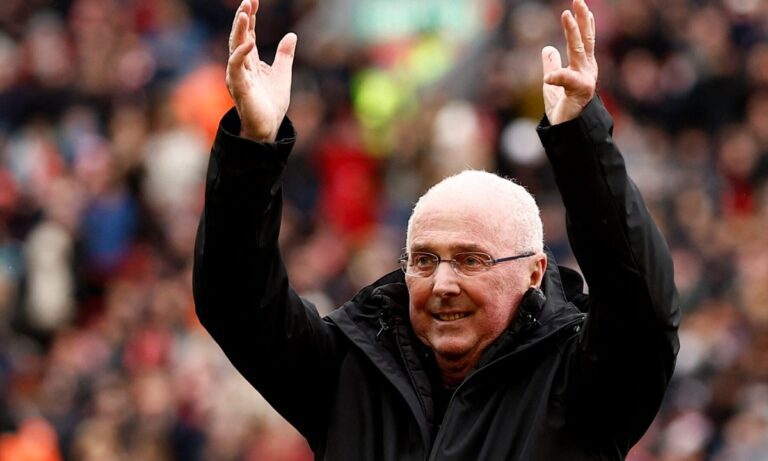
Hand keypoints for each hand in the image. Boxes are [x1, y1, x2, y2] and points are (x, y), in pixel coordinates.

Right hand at [227, 0, 296, 141]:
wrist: (268, 129)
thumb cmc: (272, 104)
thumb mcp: (283, 74)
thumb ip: (285, 56)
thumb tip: (292, 35)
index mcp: (251, 62)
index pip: (249, 35)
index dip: (251, 19)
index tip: (254, 1)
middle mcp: (242, 66)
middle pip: (239, 37)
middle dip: (243, 19)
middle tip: (248, 1)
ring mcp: (238, 76)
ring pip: (235, 48)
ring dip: (239, 30)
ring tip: (244, 13)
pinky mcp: (239, 87)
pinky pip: (236, 67)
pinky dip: (241, 54)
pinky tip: (249, 42)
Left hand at [541, 0, 597, 124]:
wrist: (569, 132)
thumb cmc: (563, 109)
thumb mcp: (553, 83)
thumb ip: (552, 65)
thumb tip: (547, 48)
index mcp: (582, 67)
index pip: (583, 40)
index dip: (582, 23)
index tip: (579, 6)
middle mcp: (587, 70)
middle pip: (584, 40)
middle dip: (582, 19)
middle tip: (578, 0)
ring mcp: (585, 80)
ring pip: (578, 51)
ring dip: (573, 32)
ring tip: (566, 16)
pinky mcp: (580, 92)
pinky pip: (567, 80)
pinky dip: (557, 76)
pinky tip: (548, 77)